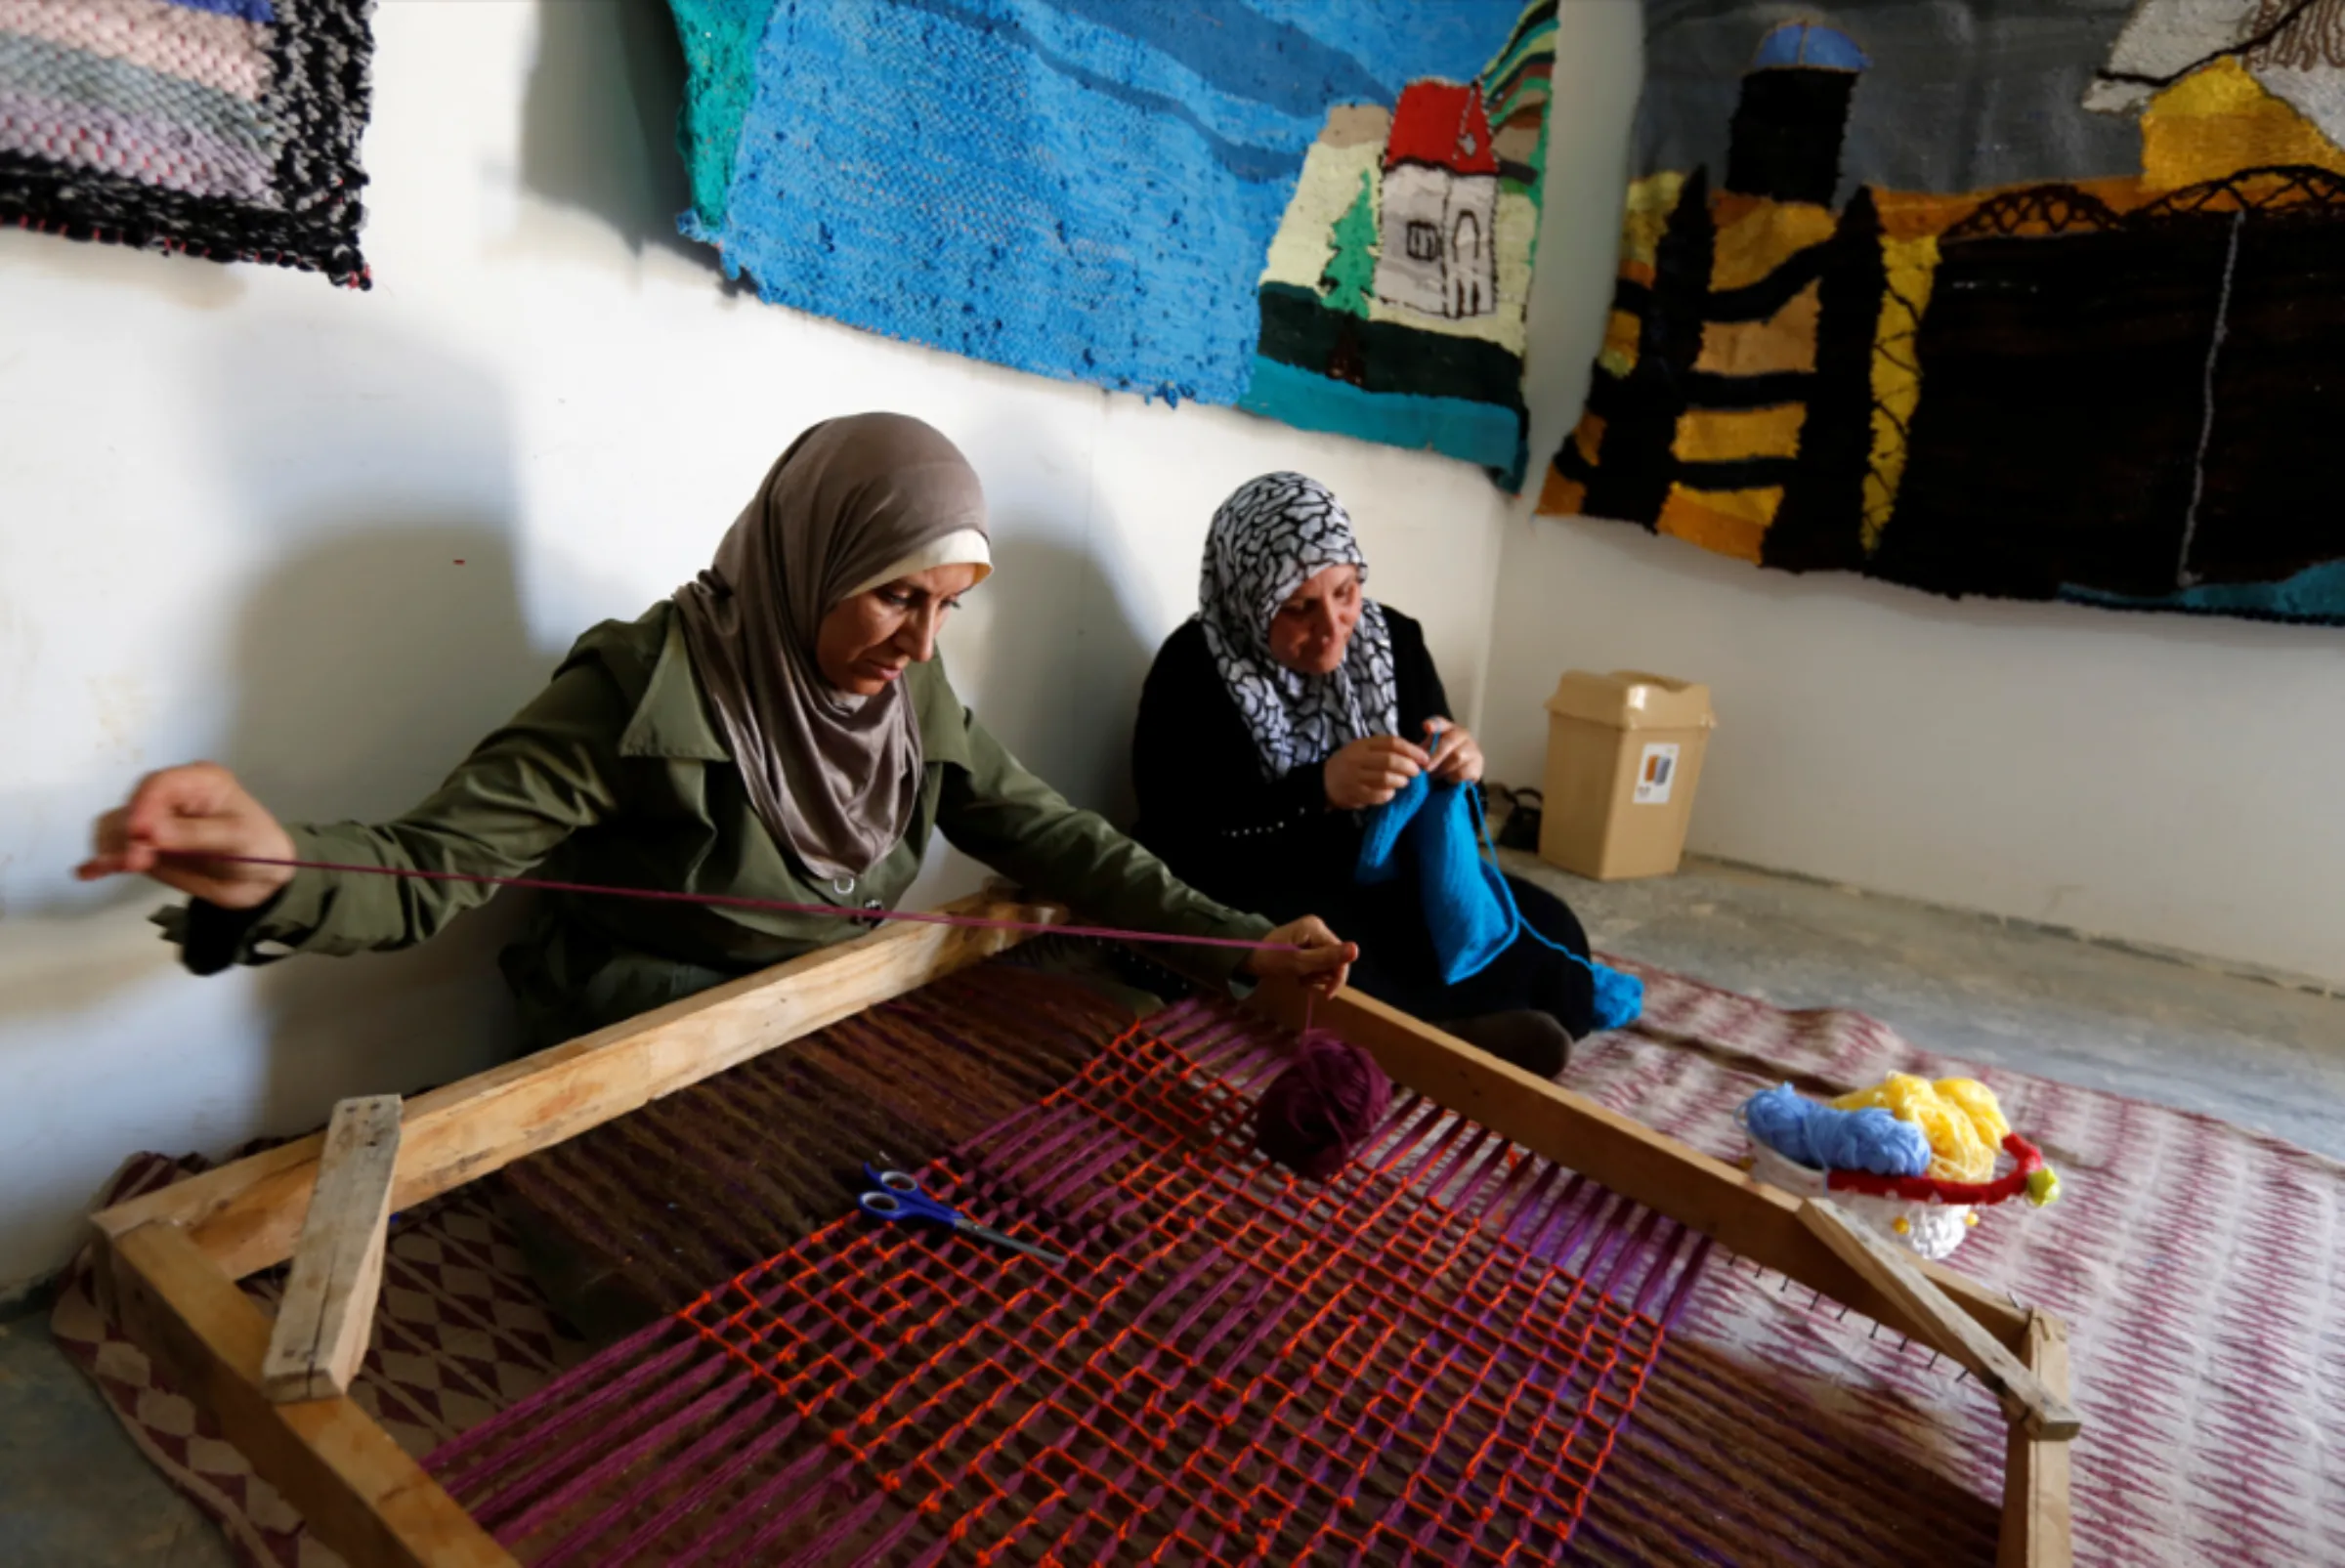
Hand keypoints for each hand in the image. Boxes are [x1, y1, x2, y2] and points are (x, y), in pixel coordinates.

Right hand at [76, 763, 297, 908]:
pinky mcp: (144, 846)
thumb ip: (193, 835)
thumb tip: (148, 832)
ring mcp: (154, 821)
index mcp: (198, 781)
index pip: (160, 784)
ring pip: (117, 826)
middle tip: (137, 862)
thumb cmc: (258, 848)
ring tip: (124, 868)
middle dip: (129, 833)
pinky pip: (115, 848)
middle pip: (132, 806)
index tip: (140, 833)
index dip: (144, 806)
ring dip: (114, 847)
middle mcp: (170, 796)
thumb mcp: (236, 838)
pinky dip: (103, 859)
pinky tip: (90, 872)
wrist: (259, 880)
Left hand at [1243, 916, 1355, 996]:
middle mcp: (1317, 928)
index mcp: (1317, 928)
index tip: (1326, 995)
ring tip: (1299, 979)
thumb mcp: (1299, 962)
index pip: (1341, 954)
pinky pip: (1316, 962)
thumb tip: (1357, 950)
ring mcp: (1311, 935)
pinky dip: (1309, 973)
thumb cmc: (1269, 959)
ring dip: (1315, 976)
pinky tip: (1298, 976)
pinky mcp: (1305, 943)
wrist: (1244, 957)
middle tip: (1305, 982)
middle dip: (1322, 975)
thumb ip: (1327, 958)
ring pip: (1326, 963)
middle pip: (1334, 958)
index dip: (1337, 976)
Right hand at [1323, 735, 1428, 810]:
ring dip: (1401, 781)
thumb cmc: (1351, 763)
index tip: (1424, 758)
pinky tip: (1390, 793)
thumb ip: (1386, 749)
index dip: (1412, 750)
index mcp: (1363, 744)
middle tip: (1416, 772)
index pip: (1392, 743)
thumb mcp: (1364, 749)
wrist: (1323, 781)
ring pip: (1386, 779)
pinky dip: (1389, 795)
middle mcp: (1358, 759)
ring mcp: (1355, 777)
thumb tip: (1416, 754)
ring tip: (1404, 782)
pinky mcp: (1355, 793)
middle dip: (1409, 767)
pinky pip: (1378, 795)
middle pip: (1390, 761)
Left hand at [1423, 719, 1482, 784]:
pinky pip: (1464, 772)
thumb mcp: (1429, 753)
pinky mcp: (1478, 766)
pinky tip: (1449, 779)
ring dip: (1443, 769)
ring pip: (1457, 757)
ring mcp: (1473, 749)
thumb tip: (1417, 758)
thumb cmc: (1440, 761)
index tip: (1426, 727)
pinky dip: (1453, 777)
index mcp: (1448, 728)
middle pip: (1449, 741)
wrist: (1458, 775)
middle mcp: (1463, 735)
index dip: (1434, 724)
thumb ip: (1422, 752)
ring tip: (1436, 775)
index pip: (1441, 722)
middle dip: (1436, 756)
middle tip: (1426, 768)